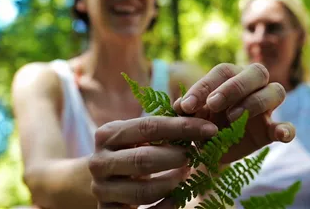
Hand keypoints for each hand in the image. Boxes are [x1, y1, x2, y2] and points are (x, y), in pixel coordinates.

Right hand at [88, 116, 218, 208]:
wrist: (107, 182)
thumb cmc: (131, 152)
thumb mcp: (140, 137)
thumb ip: (162, 126)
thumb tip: (192, 110)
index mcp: (107, 134)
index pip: (148, 127)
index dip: (182, 127)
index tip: (210, 129)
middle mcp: (99, 161)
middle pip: (144, 159)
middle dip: (177, 157)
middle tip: (195, 154)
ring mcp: (101, 189)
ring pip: (144, 191)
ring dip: (173, 183)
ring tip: (186, 173)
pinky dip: (168, 205)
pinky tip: (179, 196)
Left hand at [173, 63, 295, 162]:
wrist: (211, 149)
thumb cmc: (201, 123)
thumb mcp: (191, 116)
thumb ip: (186, 110)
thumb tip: (178, 106)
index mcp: (230, 77)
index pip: (222, 72)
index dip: (204, 87)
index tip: (186, 106)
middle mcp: (252, 86)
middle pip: (256, 72)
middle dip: (234, 87)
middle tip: (212, 105)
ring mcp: (266, 107)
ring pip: (275, 91)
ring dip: (254, 103)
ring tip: (232, 118)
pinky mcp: (272, 130)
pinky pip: (288, 126)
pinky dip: (287, 129)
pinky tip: (281, 134)